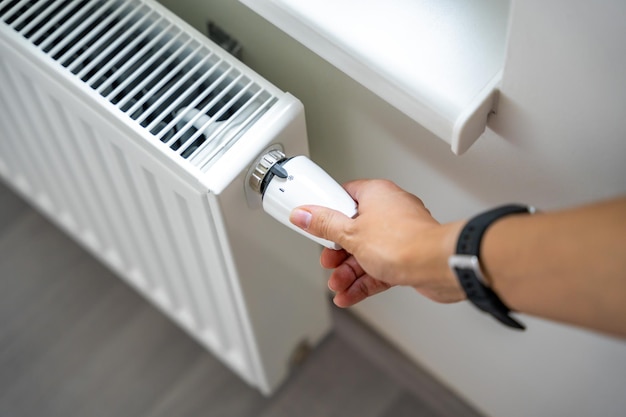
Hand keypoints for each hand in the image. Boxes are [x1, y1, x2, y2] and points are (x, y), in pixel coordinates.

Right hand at [290, 179, 464, 306]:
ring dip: (348, 272)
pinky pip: (379, 267)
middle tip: (328, 262)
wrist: (438, 267)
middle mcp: (389, 211)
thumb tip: (304, 214)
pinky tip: (349, 295)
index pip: (344, 197)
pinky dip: (363, 281)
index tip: (314, 225)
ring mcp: (400, 235)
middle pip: (353, 229)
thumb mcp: (351, 233)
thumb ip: (325, 225)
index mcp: (376, 195)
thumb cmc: (404, 242)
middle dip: (338, 252)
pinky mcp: (407, 257)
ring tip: (337, 285)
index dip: (327, 212)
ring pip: (366, 252)